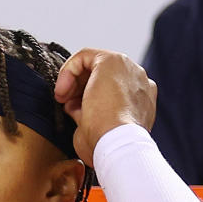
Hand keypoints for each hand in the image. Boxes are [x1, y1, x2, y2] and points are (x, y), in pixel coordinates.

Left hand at [54, 49, 156, 166]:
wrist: (117, 145)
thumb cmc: (107, 145)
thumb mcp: (96, 131)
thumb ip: (88, 115)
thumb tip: (74, 106)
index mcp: (139, 100)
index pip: (109, 90)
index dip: (85, 97)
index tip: (71, 110)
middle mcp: (139, 81)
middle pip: (103, 76)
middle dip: (79, 87)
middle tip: (65, 103)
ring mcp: (129, 69)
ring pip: (94, 64)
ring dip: (73, 80)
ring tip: (62, 99)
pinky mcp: (113, 61)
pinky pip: (85, 56)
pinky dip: (68, 70)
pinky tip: (62, 90)